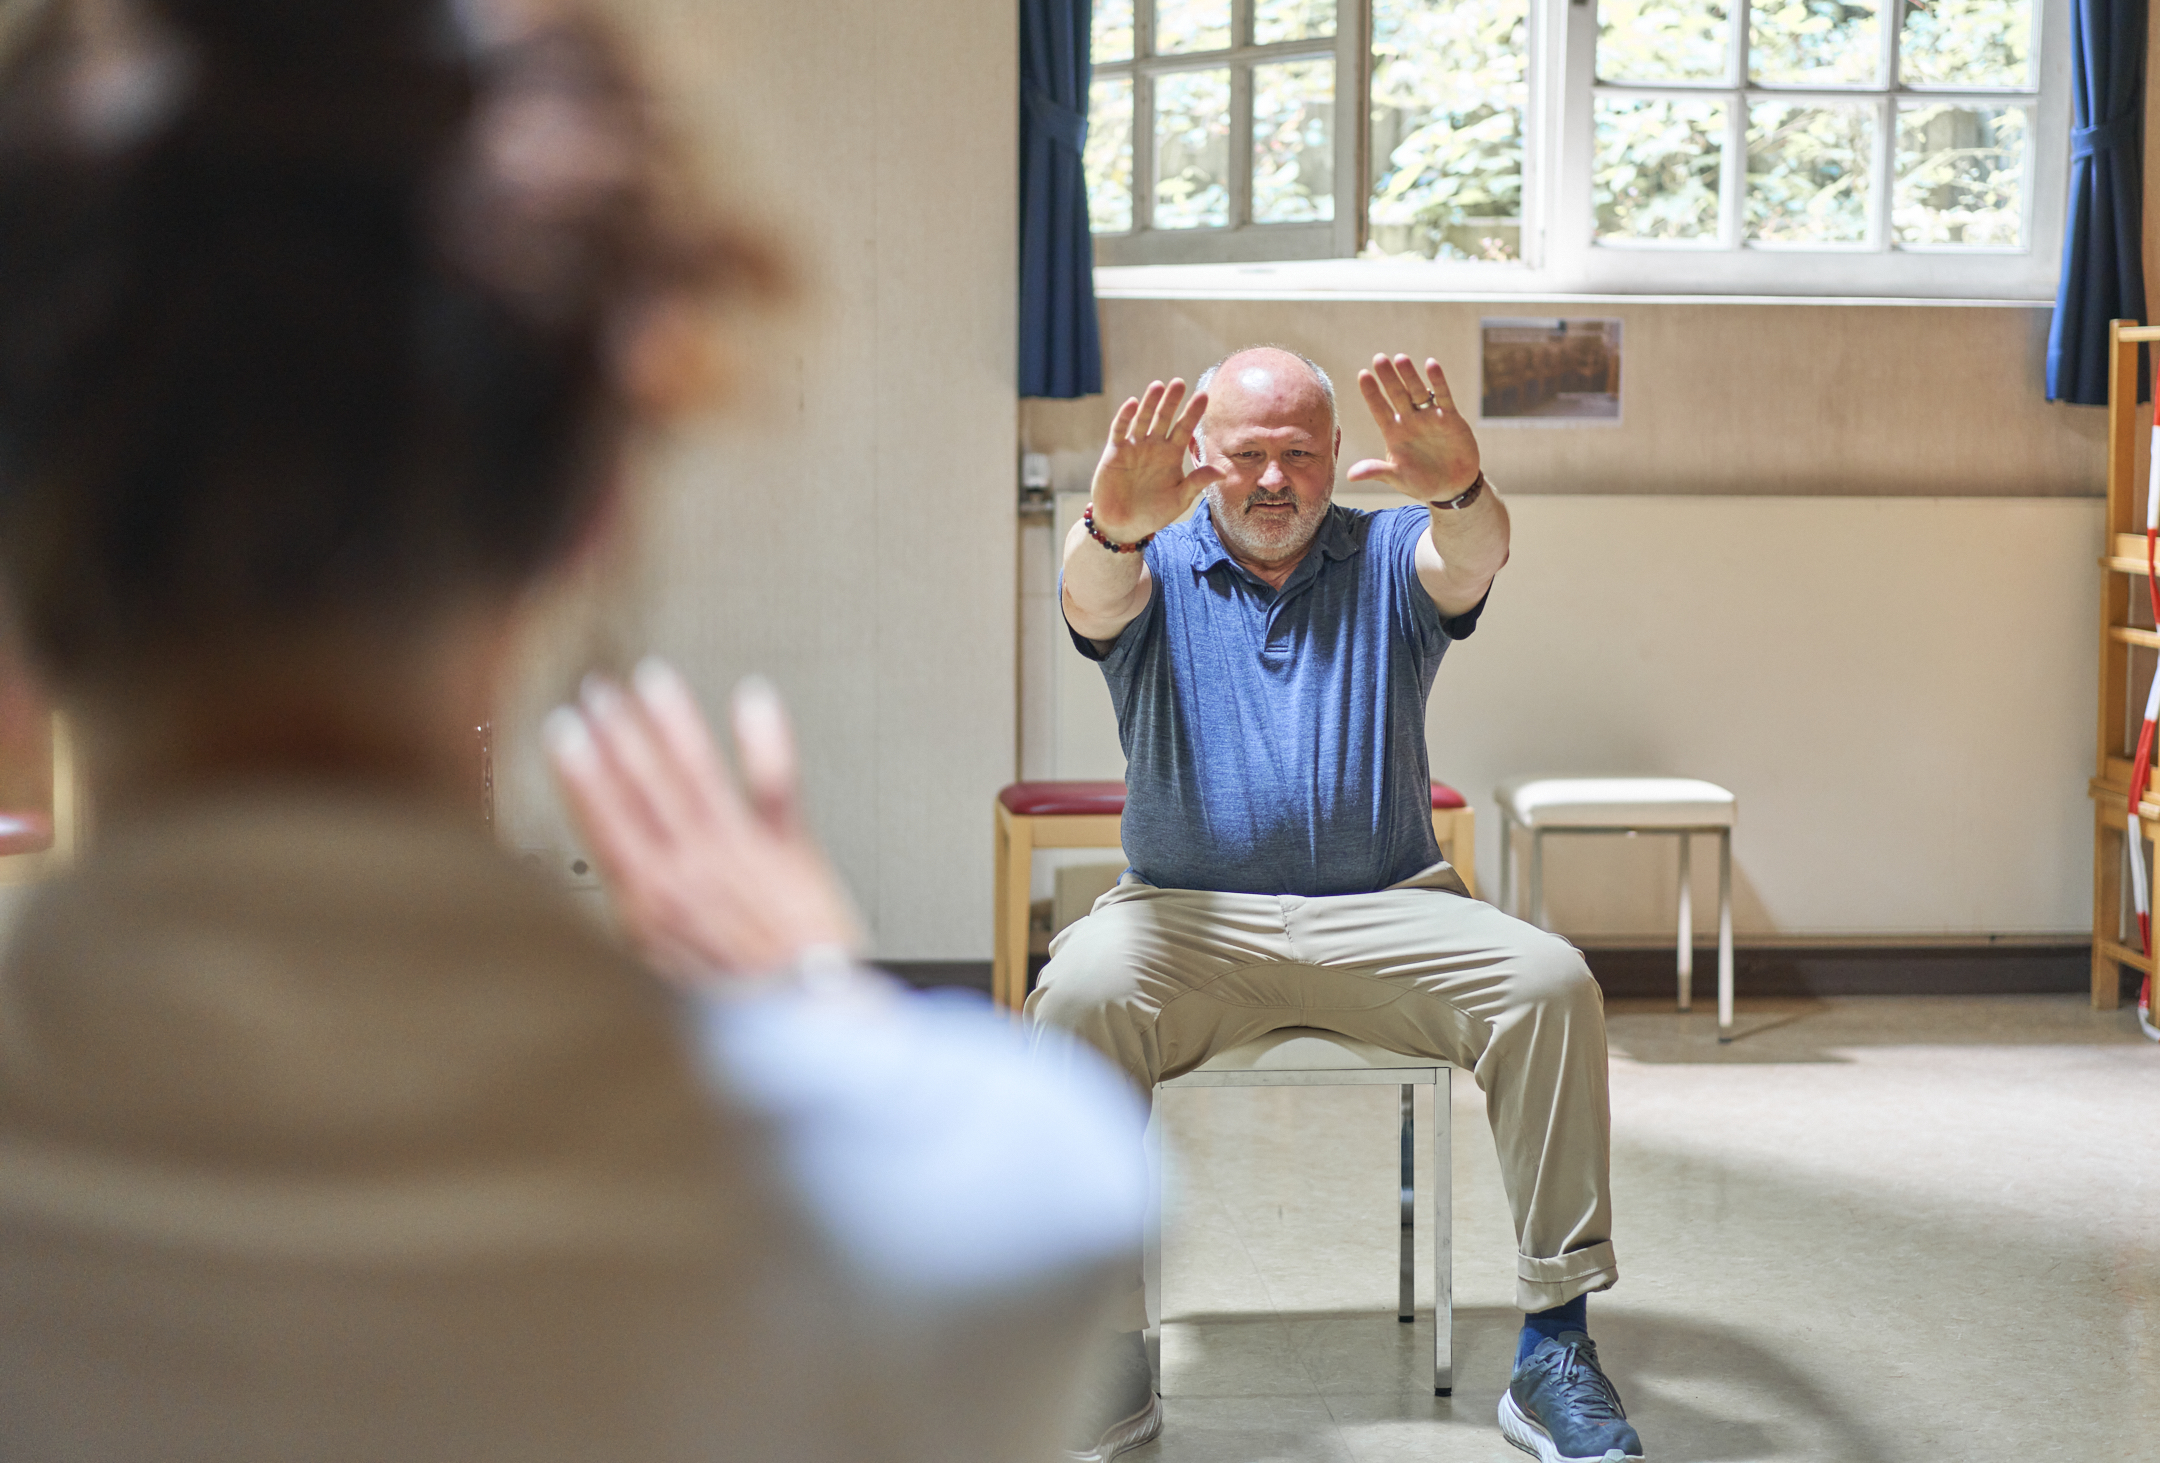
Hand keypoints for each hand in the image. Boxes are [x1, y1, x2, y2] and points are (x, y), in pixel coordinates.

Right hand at [544, 660, 862, 985]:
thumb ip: (633, 927)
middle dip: (618, 731)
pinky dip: (763, 737)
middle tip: (600, 689)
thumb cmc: (738, 1011)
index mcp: (650, 900)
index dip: (581, 769)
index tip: (564, 731)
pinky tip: (752, 699)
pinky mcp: (790, 850)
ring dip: (673, 722)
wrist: (806, 1024)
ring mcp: (739, 853)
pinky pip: (775, 781)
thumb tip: (608, 896)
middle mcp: (690, 868)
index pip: (603, 817)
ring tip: (654, 682)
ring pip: (696, 771)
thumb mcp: (654, 981)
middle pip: (644, 783)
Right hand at [1088, 378, 1222, 540]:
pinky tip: (1133, 404)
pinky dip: (1125, 417)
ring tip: (1158, 386)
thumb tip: (1223, 472)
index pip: (1184, 429)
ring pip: (1143, 419)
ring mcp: (1134, 447)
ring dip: (1150, 403)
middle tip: (1180, 383)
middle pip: (1164, 418)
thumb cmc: (1153, 513)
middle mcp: (1153, 446)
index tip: (1204, 396)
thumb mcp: (1179, 498)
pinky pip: (1120, 430)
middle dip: (1171, 401)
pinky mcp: (1115, 452)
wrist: (1123, 526)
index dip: (1193, 412)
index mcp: (1171, 455)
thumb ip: (1197, 482)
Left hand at [1347, 354, 1480, 503]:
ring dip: (1410, 376)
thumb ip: (1377, 471)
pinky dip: (1438, 382)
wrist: (1453, 487)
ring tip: (1400, 358)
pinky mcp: (1450, 418)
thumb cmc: (1421, 483)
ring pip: (1418, 392)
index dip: (1372, 393)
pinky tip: (1431, 364)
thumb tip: (1350, 475)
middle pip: (1397, 395)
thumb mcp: (1398, 478)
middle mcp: (1410, 421)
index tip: (1363, 375)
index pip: (1379, 409)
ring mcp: (1429, 417)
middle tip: (1378, 358)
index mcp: (1394, 433)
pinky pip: (1443, 396)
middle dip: (1388, 378)